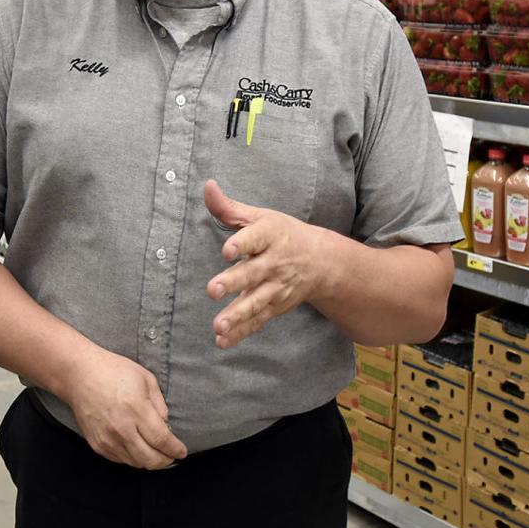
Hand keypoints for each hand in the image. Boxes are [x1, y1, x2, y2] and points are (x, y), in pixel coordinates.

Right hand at [63, 344, 186, 468]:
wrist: (79, 375)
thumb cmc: (114, 372)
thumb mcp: (146, 379)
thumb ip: (160, 404)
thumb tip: (167, 426)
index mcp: (136, 409)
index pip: (161, 440)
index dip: (175, 449)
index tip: (182, 452)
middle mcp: (121, 428)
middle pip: (150, 459)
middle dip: (165, 461)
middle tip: (172, 456)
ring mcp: (107, 438)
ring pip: (135, 463)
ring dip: (149, 461)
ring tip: (156, 453)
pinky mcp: (97, 444)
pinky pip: (120, 459)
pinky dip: (133, 458)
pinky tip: (138, 448)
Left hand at [204, 179, 329, 349]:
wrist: (321, 261)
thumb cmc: (282, 234)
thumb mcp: (260, 216)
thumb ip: (229, 207)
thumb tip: (207, 186)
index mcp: (270, 236)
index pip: (255, 239)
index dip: (241, 244)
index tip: (227, 250)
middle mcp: (274, 263)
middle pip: (252, 273)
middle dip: (234, 282)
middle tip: (213, 290)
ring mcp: (275, 287)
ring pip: (255, 302)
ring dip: (237, 315)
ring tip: (218, 326)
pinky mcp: (274, 306)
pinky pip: (257, 321)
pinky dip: (241, 332)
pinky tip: (222, 341)